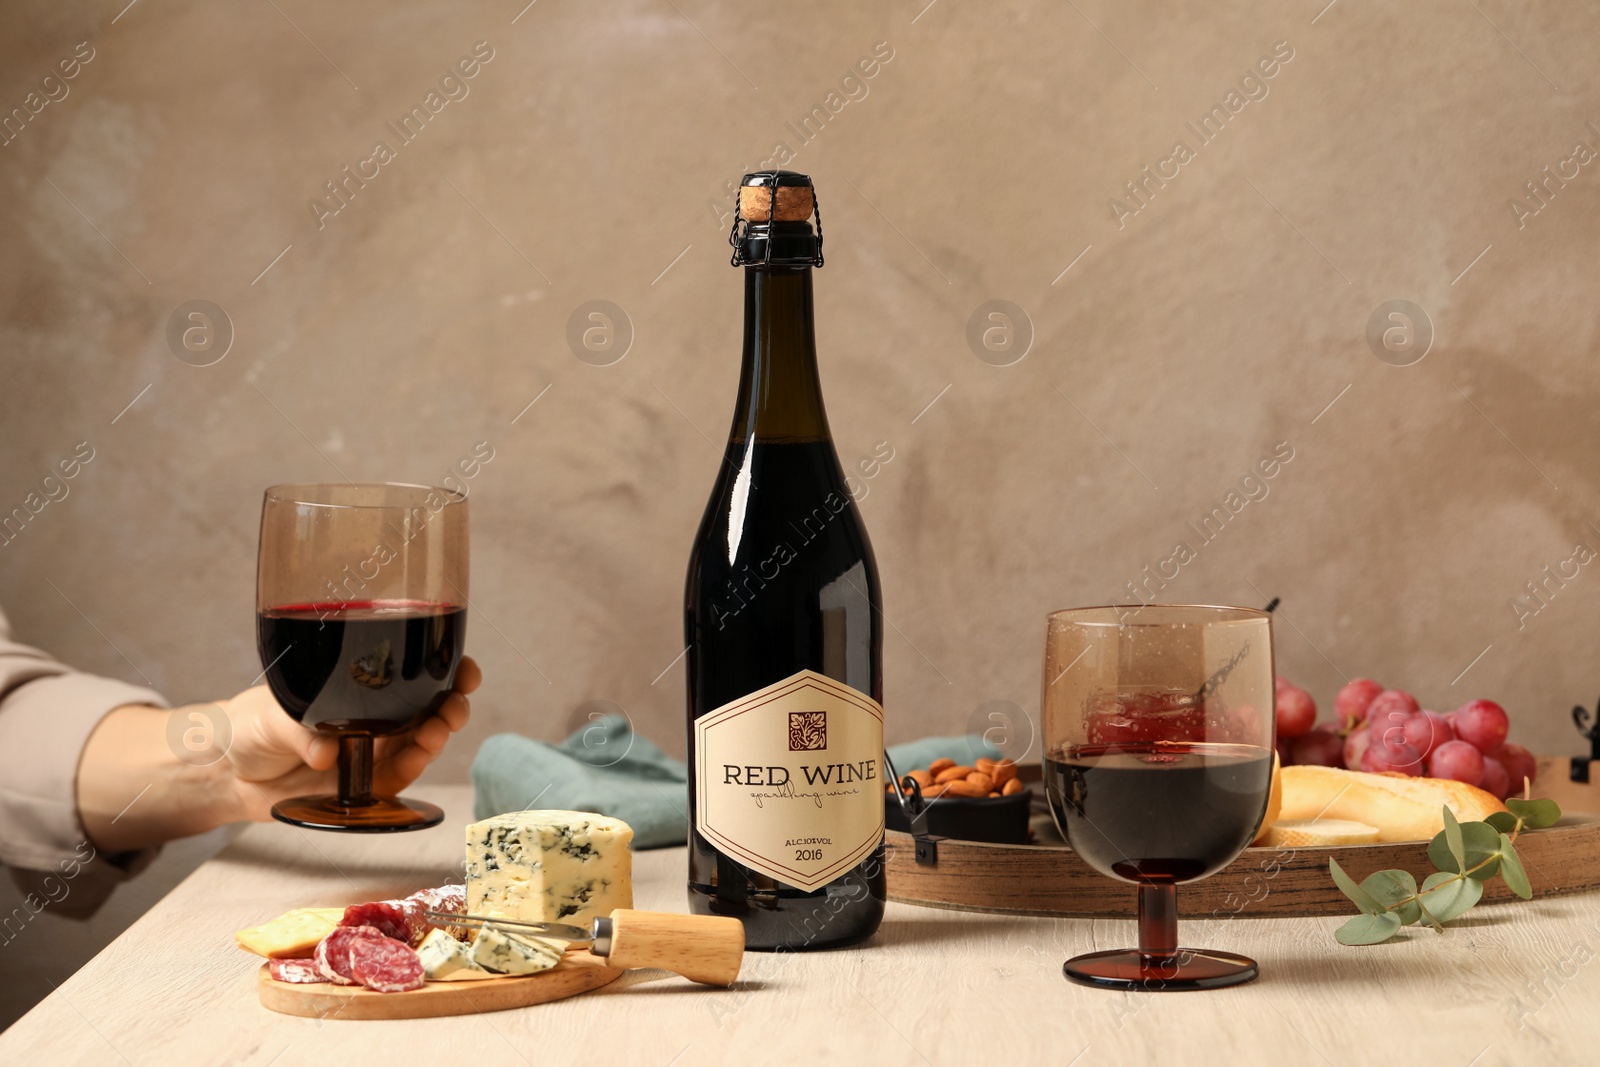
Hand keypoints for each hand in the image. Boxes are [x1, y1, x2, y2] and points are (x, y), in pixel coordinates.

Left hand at [223, 657, 481, 820]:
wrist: (228, 772)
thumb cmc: (250, 726)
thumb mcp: (270, 716)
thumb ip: (301, 731)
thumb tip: (327, 752)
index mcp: (361, 687)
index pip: (415, 672)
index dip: (447, 668)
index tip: (463, 669)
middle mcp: (377, 715)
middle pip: (431, 706)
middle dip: (452, 704)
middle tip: (453, 708)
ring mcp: (375, 749)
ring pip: (423, 740)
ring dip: (437, 735)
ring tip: (435, 732)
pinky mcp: (368, 784)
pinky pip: (400, 776)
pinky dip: (414, 766)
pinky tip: (418, 757)